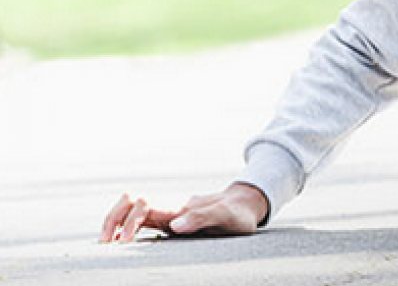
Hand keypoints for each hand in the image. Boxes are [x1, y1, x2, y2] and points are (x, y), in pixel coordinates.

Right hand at [100, 183, 267, 242]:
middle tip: (104, 244)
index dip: (129, 221)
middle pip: (129, 202)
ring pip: (130, 209)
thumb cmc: (238, 214)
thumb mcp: (227, 217)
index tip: (124, 242)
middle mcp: (168, 209)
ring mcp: (167, 215)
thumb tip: (175, 226)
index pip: (144, 205)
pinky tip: (117, 244)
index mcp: (178, 207)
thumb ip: (203, 217)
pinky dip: (123, 229)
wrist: (245, 205)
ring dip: (113, 221)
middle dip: (112, 219)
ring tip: (104, 244)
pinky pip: (139, 221)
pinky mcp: (168, 223)